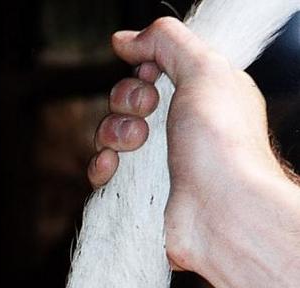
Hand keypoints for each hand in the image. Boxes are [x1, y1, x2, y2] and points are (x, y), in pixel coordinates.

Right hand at [88, 17, 282, 273]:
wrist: (221, 211)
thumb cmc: (222, 142)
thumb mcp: (204, 69)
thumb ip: (165, 42)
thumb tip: (124, 40)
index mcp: (197, 96)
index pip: (154, 70)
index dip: (144, 69)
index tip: (153, 75)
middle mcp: (176, 129)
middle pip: (126, 100)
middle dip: (127, 100)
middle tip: (150, 112)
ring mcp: (154, 164)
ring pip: (109, 134)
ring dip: (114, 131)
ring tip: (136, 144)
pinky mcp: (136, 196)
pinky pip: (102, 173)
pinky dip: (101, 165)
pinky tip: (112, 167)